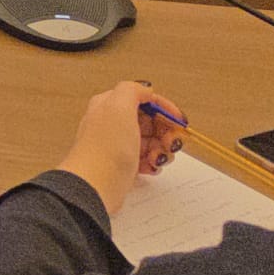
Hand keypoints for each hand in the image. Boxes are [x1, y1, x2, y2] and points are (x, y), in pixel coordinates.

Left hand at [54, 82, 188, 214]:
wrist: (95, 185)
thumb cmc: (105, 148)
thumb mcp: (119, 107)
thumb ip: (132, 90)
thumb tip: (144, 89)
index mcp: (109, 105)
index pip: (143, 99)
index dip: (164, 108)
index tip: (178, 119)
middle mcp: (113, 123)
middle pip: (151, 121)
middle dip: (166, 132)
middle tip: (170, 142)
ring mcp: (118, 145)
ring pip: (152, 141)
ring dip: (162, 149)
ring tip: (158, 157)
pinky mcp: (123, 164)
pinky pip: (147, 159)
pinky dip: (154, 162)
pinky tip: (150, 167)